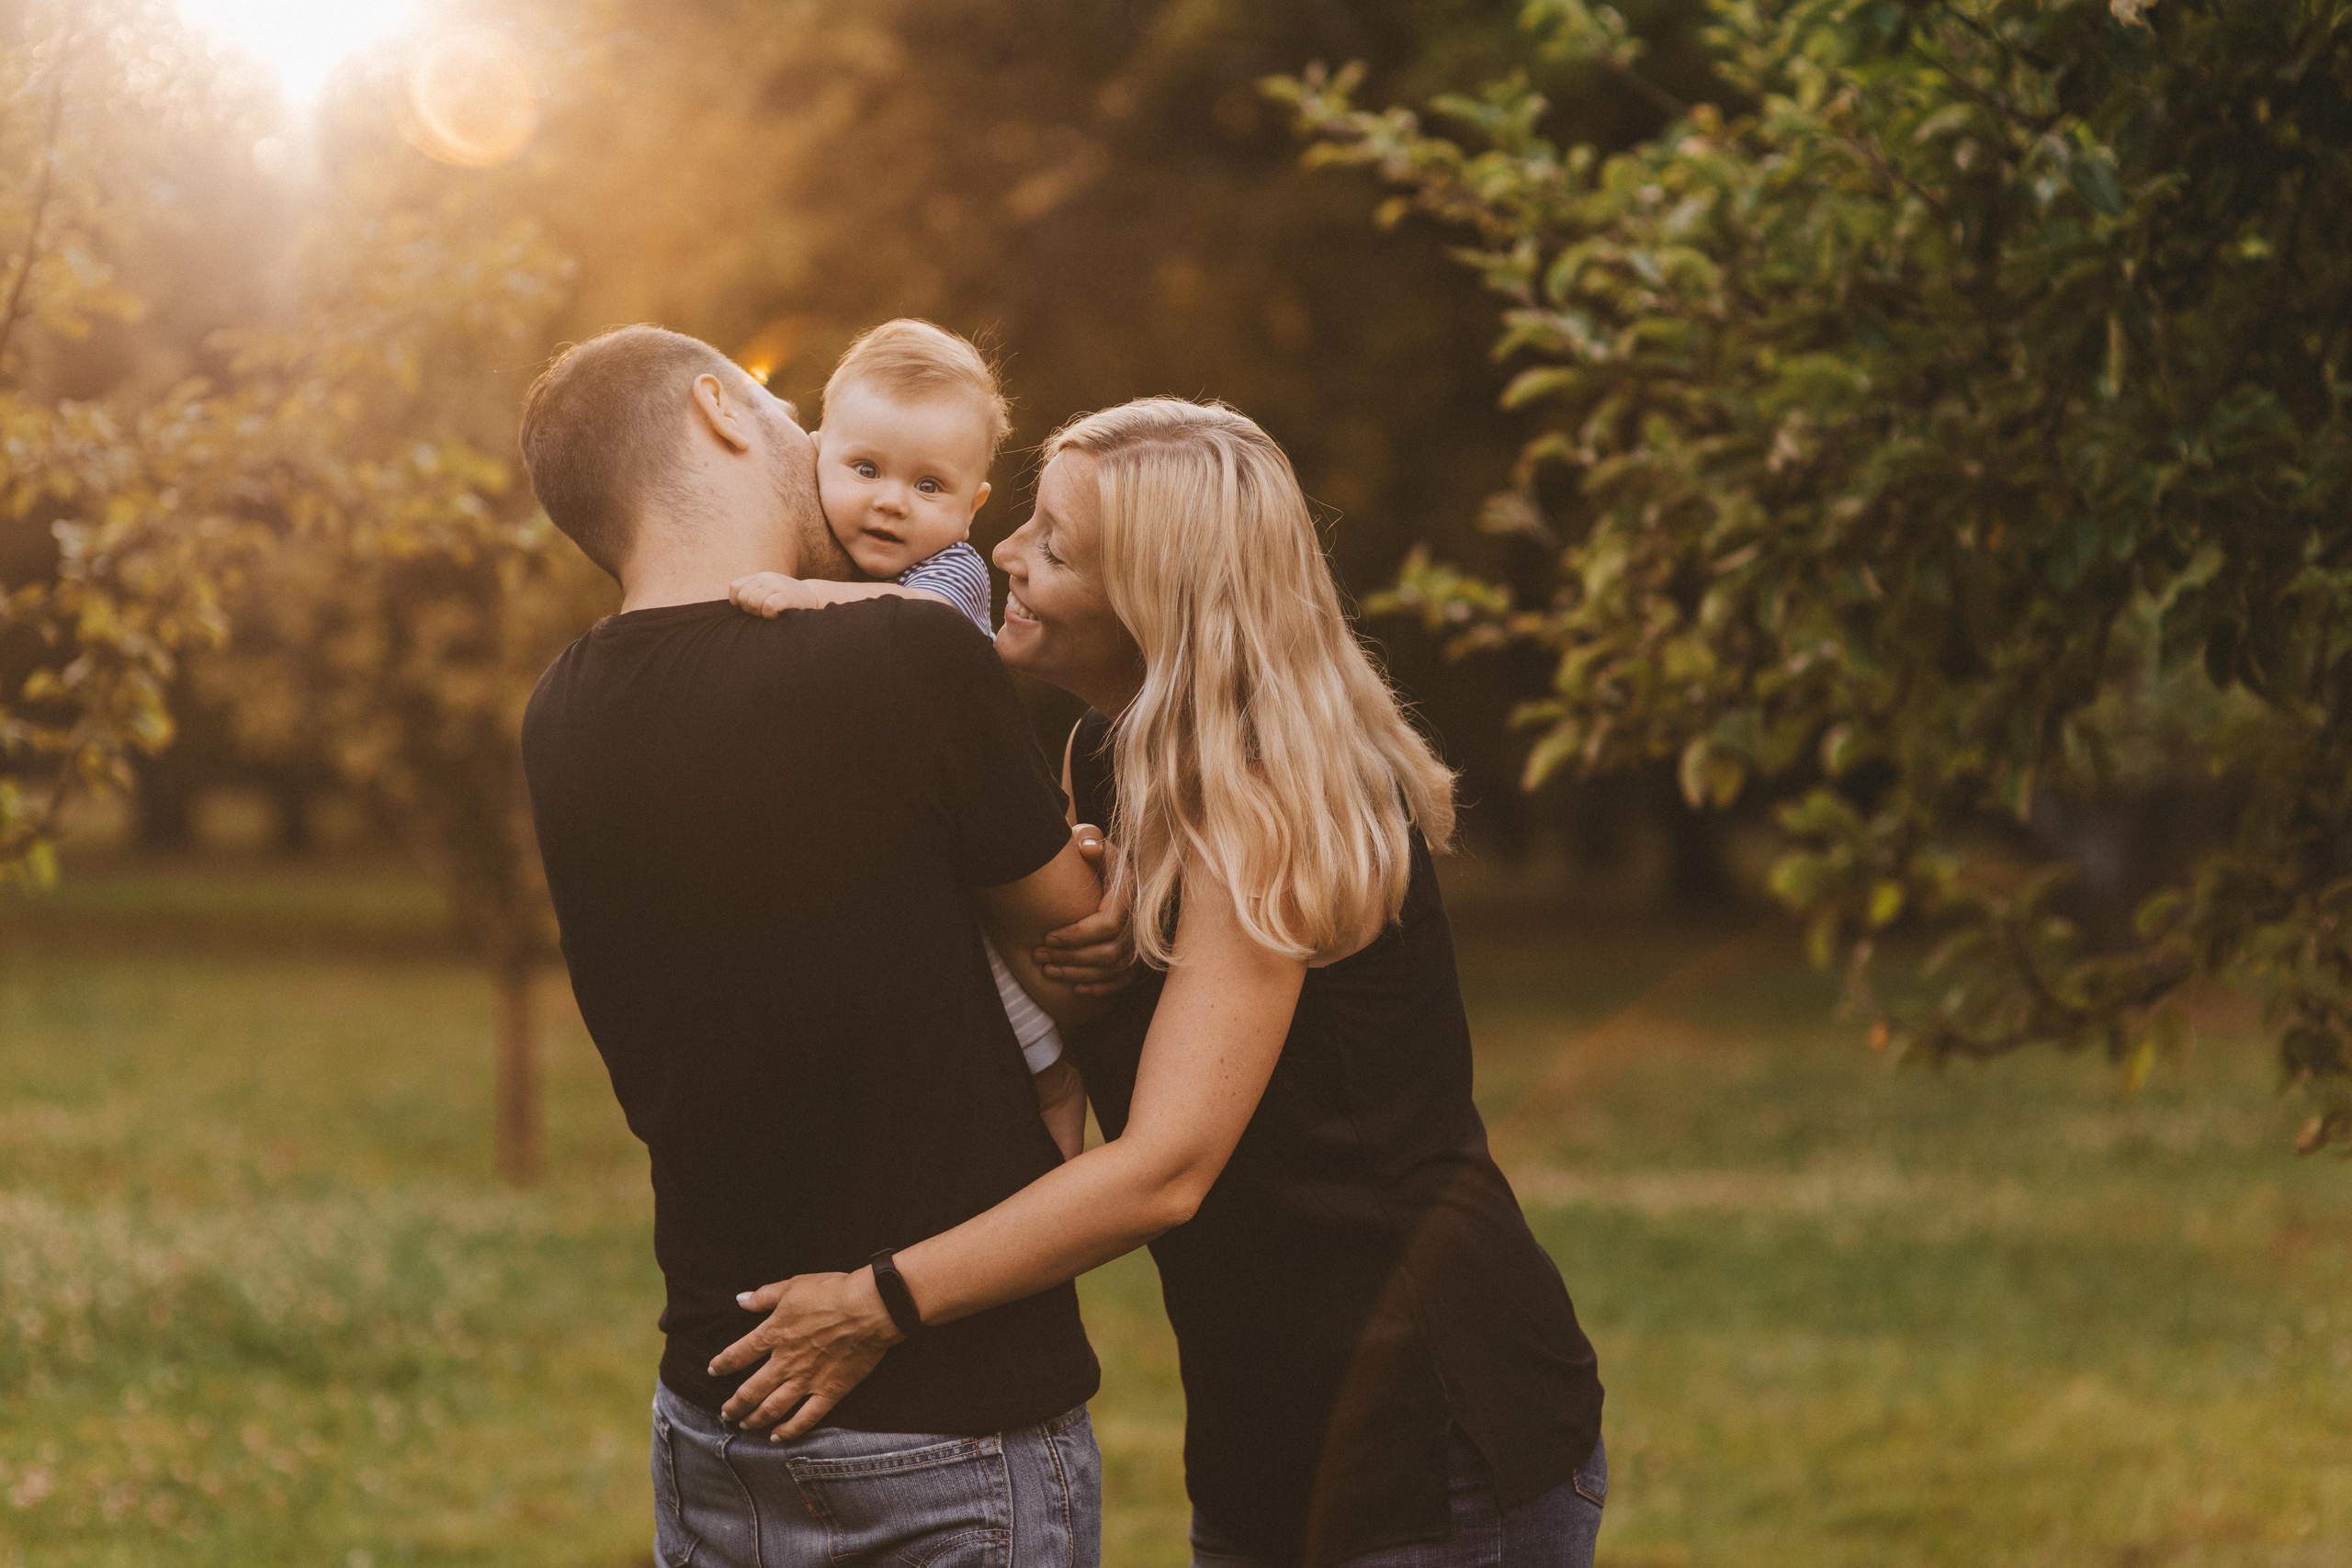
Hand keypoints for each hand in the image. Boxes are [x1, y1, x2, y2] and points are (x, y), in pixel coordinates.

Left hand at [708, 1269, 900, 1439]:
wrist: (869, 1308)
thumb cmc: (832, 1292)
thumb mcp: (793, 1286)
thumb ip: (764, 1296)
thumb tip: (740, 1300)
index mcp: (774, 1334)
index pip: (738, 1354)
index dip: (723, 1364)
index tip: (714, 1370)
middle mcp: (785, 1362)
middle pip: (750, 1390)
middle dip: (734, 1405)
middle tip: (725, 1413)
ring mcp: (807, 1380)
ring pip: (772, 1408)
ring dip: (754, 1419)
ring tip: (745, 1425)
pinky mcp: (829, 1392)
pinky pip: (806, 1418)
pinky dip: (789, 1430)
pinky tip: (778, 1437)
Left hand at [730, 571, 820, 617]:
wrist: (813, 596)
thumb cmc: (787, 598)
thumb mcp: (769, 589)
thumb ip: (753, 592)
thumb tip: (735, 604)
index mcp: (760, 576)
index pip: (735, 586)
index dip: (736, 600)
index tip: (746, 607)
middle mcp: (767, 578)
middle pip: (744, 597)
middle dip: (749, 610)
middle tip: (761, 612)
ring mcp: (777, 585)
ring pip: (753, 602)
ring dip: (759, 613)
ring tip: (769, 613)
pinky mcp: (786, 595)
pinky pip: (768, 606)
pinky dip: (769, 615)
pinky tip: (776, 615)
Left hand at [1036, 825, 1134, 995]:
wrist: (1102, 863)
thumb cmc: (1088, 851)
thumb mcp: (1088, 837)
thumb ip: (1087, 838)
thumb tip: (1088, 850)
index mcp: (1129, 892)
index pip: (1107, 924)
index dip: (1076, 935)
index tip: (1047, 935)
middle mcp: (1140, 918)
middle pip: (1110, 952)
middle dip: (1070, 958)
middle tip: (1038, 955)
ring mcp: (1140, 938)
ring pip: (1114, 969)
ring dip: (1078, 974)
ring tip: (1047, 970)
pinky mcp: (1136, 954)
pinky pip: (1123, 980)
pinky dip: (1100, 988)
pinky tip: (1074, 988)